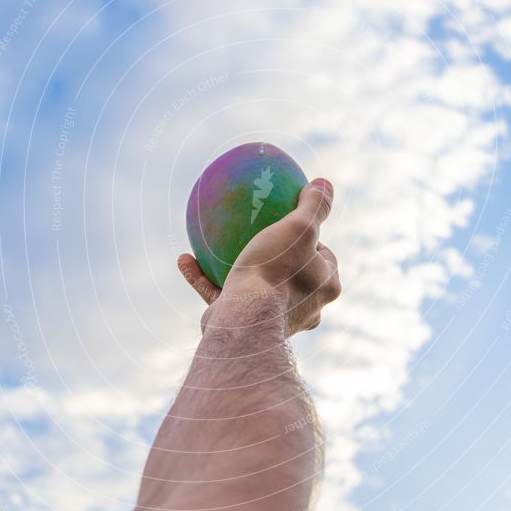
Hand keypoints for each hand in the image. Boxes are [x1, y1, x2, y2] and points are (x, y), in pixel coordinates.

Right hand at [178, 178, 340, 336]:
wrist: (246, 321)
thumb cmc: (277, 272)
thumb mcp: (300, 228)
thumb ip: (314, 206)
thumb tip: (325, 184)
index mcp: (325, 287)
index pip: (324, 256)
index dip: (310, 238)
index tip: (288, 222)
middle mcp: (305, 308)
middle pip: (292, 273)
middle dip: (275, 254)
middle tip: (255, 232)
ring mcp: (273, 320)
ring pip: (255, 288)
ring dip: (234, 266)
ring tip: (214, 245)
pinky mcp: (242, 326)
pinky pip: (222, 297)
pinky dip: (204, 279)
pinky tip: (185, 259)